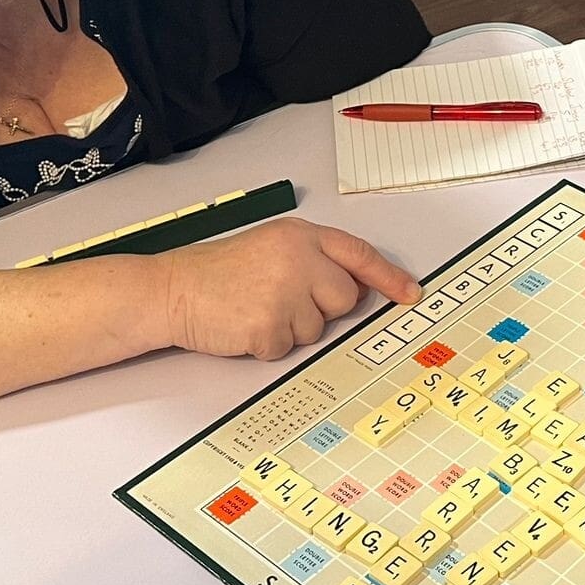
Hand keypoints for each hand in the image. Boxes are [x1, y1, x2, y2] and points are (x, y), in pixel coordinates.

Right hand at [160, 218, 422, 359]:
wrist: (174, 290)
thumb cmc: (220, 273)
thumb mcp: (272, 248)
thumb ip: (315, 260)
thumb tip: (354, 289)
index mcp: (301, 236)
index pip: (359, 255)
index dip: (389, 277)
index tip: (409, 293)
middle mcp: (298, 259)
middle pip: (345, 299)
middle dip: (321, 308)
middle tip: (281, 298)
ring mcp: (285, 293)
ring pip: (318, 329)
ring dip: (291, 328)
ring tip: (257, 308)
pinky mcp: (269, 326)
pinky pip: (289, 348)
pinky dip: (269, 344)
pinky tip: (246, 324)